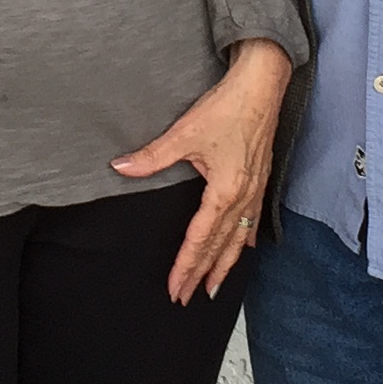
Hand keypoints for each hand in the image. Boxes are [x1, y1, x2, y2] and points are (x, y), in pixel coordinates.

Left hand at [112, 39, 291, 302]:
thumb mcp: (184, 133)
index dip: (185, 266)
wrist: (262, 85)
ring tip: (214, 287)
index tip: (174, 288)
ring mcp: (255, 190)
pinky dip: (245, 240)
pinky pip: (252, 220)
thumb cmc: (228, 107)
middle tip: (186, 298)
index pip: (200, 240)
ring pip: (239, 239)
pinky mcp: (260, 179)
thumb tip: (120, 167)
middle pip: (220, 246)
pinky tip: (243, 248)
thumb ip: (152, 157)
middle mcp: (242, 197)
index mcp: (224, 192)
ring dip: (225, 265)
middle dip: (202, 274)